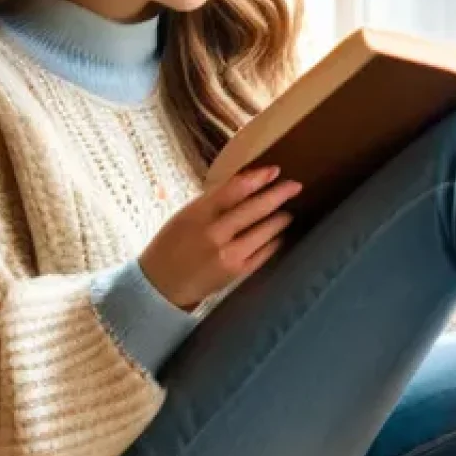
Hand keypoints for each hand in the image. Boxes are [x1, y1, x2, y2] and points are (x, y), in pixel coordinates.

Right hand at [139, 166, 302, 310]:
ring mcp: (228, 255)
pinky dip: (274, 241)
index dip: (258, 178)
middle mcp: (215, 234)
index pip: (234, 190)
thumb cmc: (172, 243)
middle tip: (295, 186)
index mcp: (198, 214)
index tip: (274, 170)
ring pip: (264, 231)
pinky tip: (278, 235)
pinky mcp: (237, 273)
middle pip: (255, 209)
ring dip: (280, 219)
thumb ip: (215, 200)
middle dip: (279, 195)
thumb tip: (248, 180)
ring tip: (287, 212)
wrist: (160, 285)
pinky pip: (264, 253)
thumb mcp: (187, 215)